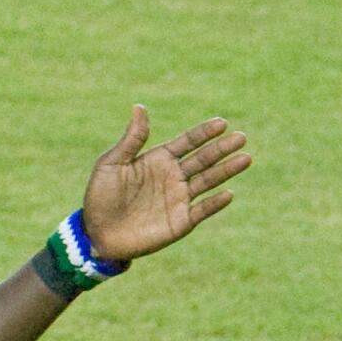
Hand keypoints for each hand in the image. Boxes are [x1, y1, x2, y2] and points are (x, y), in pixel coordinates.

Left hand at [81, 106, 251, 262]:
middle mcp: (173, 177)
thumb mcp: (111, 164)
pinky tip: (228, 193)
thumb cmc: (100, 196)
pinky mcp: (180, 222)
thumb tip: (140, 107)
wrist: (96, 233)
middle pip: (203, 159)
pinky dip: (215, 203)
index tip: (221, 123)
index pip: (187, 142)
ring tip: (245, 158)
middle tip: (240, 137)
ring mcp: (179, 199)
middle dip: (222, 148)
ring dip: (226, 170)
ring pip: (208, 181)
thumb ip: (131, 139)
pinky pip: (202, 210)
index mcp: (159, 159)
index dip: (203, 133)